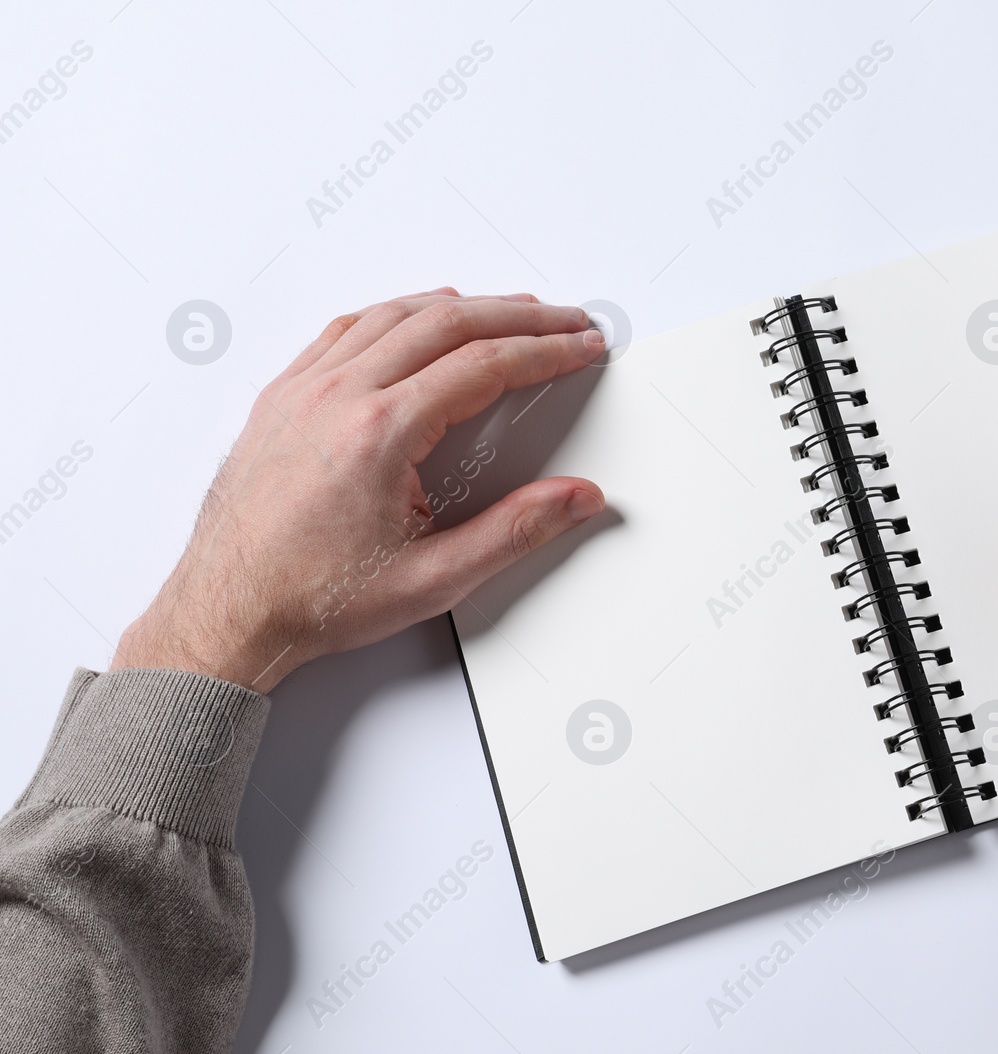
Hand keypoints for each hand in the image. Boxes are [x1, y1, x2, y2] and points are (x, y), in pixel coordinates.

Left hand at [112, 287, 607, 692]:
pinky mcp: (280, 397)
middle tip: (563, 319)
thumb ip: (516, 532)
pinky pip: (345, 329)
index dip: (546, 351)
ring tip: (507, 309)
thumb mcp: (434, 579)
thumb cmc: (312, 599)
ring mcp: (303, 389)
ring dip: (461, 305)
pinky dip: (395, 313)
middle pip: (447, 323)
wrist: (227, 613)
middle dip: (519, 316)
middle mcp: (337, 396)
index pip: (484, 366)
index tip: (580, 347)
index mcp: (379, 433)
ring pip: (395, 314)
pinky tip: (416, 316)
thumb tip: (576, 498)